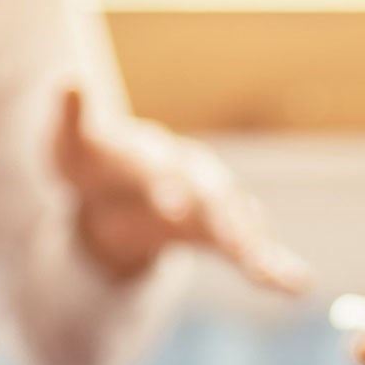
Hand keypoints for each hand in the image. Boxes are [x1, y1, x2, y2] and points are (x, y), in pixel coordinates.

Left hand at [56, 88, 309, 293]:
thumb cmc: (93, 166)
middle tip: (237, 245)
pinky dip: (276, 268)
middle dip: (224, 220)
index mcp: (154, 154)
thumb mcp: (70, 148)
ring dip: (258, 248)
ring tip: (274, 274)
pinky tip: (297, 285)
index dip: (167, 184)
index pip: (162, 167)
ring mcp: (213, 206)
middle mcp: (193, 176)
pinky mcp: (222, 235)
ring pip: (241, 226)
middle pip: (214, 197)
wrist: (115, 193)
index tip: (169, 204)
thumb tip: (67, 79)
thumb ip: (70, 119)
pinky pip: (252, 252)